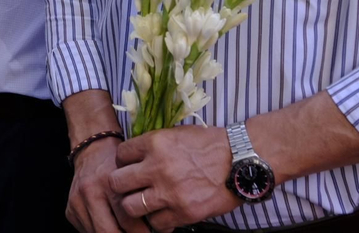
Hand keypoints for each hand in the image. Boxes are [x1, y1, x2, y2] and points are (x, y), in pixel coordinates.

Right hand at [67, 137, 146, 232]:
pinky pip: (87, 231)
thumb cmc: (116, 162)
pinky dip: (101, 231)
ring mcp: (76, 203)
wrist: (91, 150)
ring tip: (126, 229)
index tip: (150, 232)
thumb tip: (152, 226)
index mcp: (107, 182)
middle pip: (108, 232)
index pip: (127, 220)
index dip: (142, 232)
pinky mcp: (70, 210)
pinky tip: (111, 224)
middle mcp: (89, 192)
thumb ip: (139, 197)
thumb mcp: (132, 173)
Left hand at [110, 126, 240, 231]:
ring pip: (130, 207)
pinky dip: (157, 221)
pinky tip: (163, 214)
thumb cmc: (211, 144)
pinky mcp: (183, 212)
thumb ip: (154, 145)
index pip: (120, 155)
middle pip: (117, 183)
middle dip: (121, 186)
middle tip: (130, 188)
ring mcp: (169, 193)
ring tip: (144, 204)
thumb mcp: (178, 133)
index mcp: (155, 143)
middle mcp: (157, 168)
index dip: (123, 162)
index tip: (130, 166)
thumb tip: (134, 157)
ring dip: (135, 206)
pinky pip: (156, 224)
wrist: (241, 160)